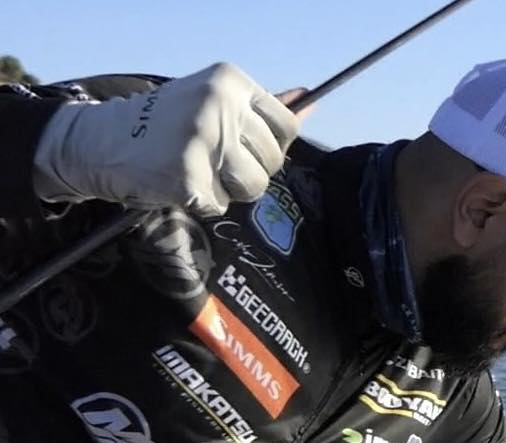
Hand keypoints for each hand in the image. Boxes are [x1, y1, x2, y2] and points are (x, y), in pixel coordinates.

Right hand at [33, 62, 298, 216]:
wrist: (104, 141)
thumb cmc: (167, 124)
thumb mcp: (214, 102)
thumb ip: (259, 109)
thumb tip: (308, 100)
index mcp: (230, 82)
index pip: (287, 126)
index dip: (273, 147)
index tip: (249, 148)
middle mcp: (220, 106)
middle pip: (273, 162)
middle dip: (251, 171)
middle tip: (215, 161)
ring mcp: (204, 141)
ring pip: (253, 188)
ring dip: (231, 191)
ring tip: (201, 173)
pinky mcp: (188, 176)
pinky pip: (220, 205)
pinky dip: (204, 203)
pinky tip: (180, 183)